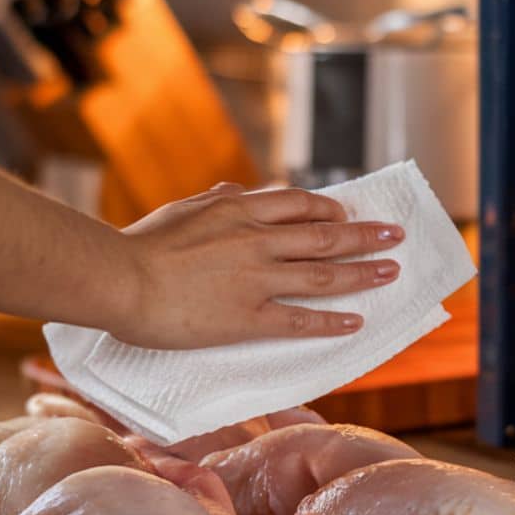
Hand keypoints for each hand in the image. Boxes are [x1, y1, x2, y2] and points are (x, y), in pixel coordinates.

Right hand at [114, 183, 403, 348]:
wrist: (120, 280)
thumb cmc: (141, 245)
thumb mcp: (182, 209)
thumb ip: (216, 201)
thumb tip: (239, 193)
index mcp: (238, 211)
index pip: (299, 204)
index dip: (331, 211)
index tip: (350, 216)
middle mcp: (256, 241)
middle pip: (324, 236)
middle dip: (365, 236)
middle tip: (395, 236)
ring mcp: (255, 279)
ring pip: (322, 274)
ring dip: (362, 273)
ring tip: (390, 272)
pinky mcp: (247, 318)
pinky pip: (299, 319)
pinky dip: (331, 320)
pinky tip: (356, 322)